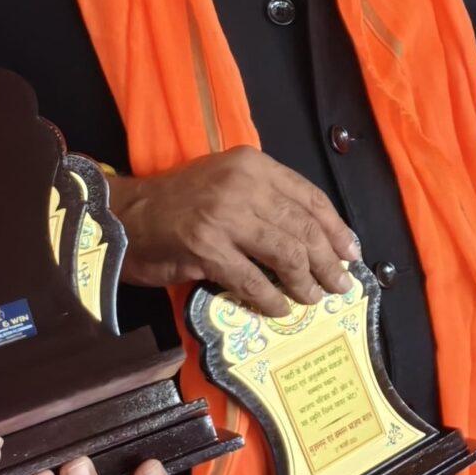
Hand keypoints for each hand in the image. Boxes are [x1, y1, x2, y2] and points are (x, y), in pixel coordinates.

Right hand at [112, 149, 357, 317]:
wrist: (124, 216)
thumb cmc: (180, 203)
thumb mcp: (229, 184)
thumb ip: (269, 201)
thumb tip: (318, 239)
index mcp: (254, 165)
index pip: (310, 198)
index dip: (336, 228)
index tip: (351, 252)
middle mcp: (242, 185)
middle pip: (303, 228)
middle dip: (328, 261)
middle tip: (341, 283)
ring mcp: (224, 216)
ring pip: (285, 253)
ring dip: (305, 281)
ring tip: (313, 297)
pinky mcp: (206, 248)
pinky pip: (252, 280)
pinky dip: (271, 298)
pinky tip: (280, 309)